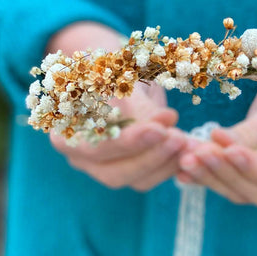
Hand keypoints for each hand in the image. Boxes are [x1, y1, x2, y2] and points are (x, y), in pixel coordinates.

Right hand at [48, 22, 186, 191]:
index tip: (160, 128)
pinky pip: (151, 179)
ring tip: (188, 141)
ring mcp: (104, 170)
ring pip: (136, 181)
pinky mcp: (129, 173)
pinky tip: (189, 149)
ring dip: (166, 163)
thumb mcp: (119, 80)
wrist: (111, 78)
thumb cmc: (110, 74)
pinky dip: (172, 165)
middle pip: (114, 173)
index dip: (129, 142)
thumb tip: (168, 121)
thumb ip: (140, 104)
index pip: (96, 148)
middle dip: (151, 157)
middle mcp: (81, 159)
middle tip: (179, 137)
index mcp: (66, 134)